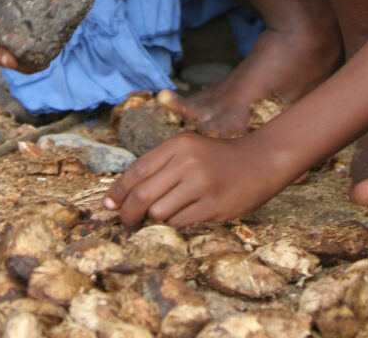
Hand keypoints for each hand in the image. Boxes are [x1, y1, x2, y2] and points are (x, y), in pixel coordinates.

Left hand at [103, 131, 282, 226]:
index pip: (137, 170)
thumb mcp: (188, 149)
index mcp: (178, 144)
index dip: (118, 191)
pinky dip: (176, 223)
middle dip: (129, 213)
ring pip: (159, 213)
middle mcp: (188, 162)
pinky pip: (180, 223)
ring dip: (157, 218)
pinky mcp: (213, 206)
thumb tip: (123, 194)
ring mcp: (201, 185)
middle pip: (143, 195)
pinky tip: (186, 214)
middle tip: (127, 221)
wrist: (259, 161)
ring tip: (167, 211)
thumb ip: (159, 166)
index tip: (108, 205)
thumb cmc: (216, 157)